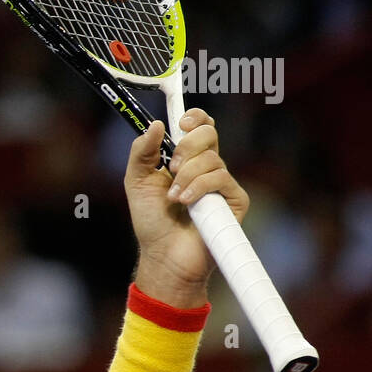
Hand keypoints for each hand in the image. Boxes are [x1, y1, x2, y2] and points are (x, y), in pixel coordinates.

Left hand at [123, 109, 249, 305]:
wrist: (163, 254)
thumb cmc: (151, 221)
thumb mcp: (136, 181)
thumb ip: (142, 152)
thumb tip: (155, 124)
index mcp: (185, 158)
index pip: (199, 126)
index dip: (194, 117)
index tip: (181, 122)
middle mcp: (206, 167)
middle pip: (209, 133)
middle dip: (187, 145)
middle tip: (172, 166)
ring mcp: (222, 183)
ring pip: (211, 158)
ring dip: (186, 176)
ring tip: (173, 198)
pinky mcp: (235, 200)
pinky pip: (221, 178)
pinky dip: (199, 188)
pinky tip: (186, 203)